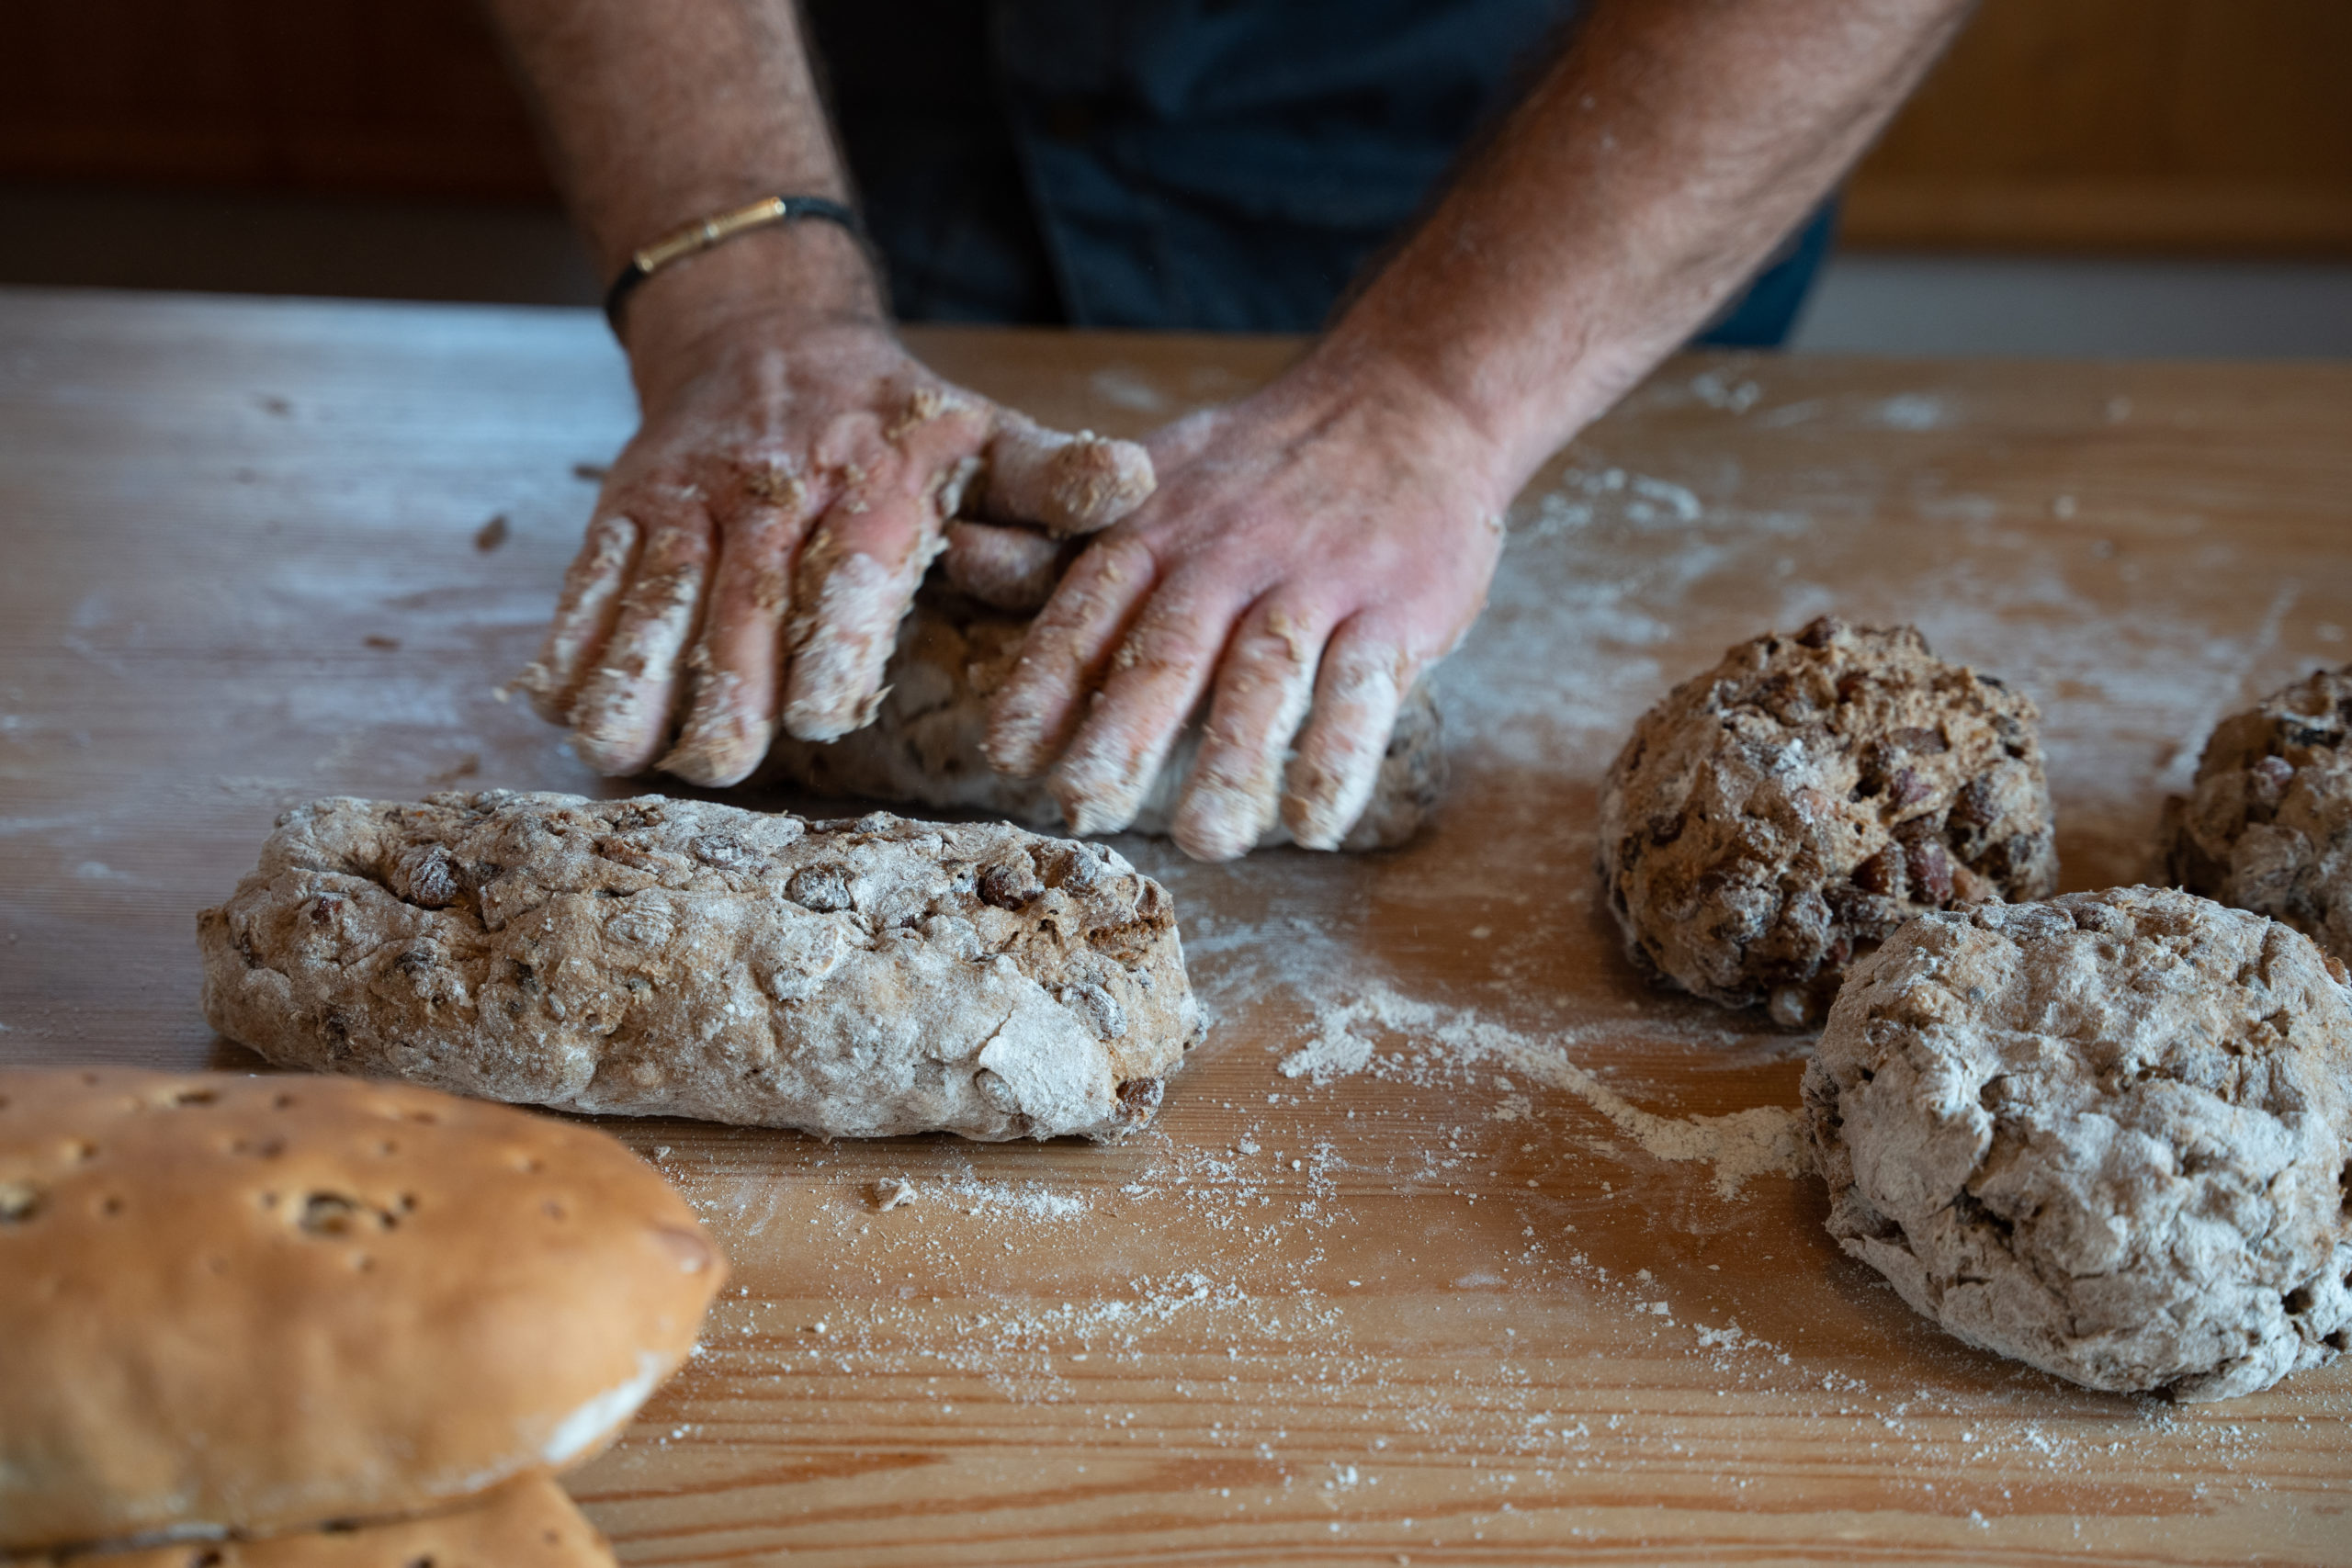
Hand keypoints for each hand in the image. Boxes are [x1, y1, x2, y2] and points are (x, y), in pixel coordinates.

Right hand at [519, 309, 1152, 785]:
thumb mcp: (986, 437)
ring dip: (635, 671)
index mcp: (874, 484)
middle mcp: (774, 491)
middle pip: (744, 597)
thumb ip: (1052, 479)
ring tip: (621, 748)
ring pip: (656, 592)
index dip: (833, 641)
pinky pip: (590, 579)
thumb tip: (1134, 485)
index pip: (851, 567)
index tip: (824, 713)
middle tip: (723, 759)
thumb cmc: (899, 424)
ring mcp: (688, 501)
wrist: (765, 337)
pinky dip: (572, 642)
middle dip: (729, 681)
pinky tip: (562, 710)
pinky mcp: (624, 511)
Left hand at [973, 351, 1513, 860]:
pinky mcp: (1398, 607)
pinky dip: (1338, 759)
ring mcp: (1318, 579)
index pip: (1090, 607)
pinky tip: (1312, 824)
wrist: (1412, 400)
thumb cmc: (1265, 467)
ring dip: (1232, 762)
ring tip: (1204, 841)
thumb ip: (1068, 542)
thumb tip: (958, 555)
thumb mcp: (1156, 480)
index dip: (1046, 678)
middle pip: (1169, 649)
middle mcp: (1230, 553)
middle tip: (1087, 809)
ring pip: (1266, 674)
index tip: (1009, 753)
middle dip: (1122, 733)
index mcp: (1160, 528)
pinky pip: (1364, 689)